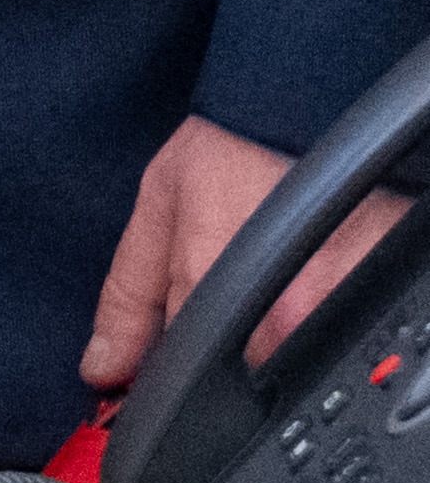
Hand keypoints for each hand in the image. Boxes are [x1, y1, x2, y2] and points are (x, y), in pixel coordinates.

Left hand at [83, 111, 410, 388]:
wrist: (307, 101)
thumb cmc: (232, 146)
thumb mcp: (156, 210)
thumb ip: (127, 298)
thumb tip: (105, 366)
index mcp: (212, 294)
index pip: (180, 381)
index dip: (164, 378)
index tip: (158, 364)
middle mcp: (281, 313)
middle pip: (242, 376)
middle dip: (222, 350)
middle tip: (225, 283)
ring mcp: (336, 305)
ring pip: (290, 356)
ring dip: (269, 329)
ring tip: (267, 271)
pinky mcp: (377, 290)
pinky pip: (339, 327)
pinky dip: (316, 308)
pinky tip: (304, 270)